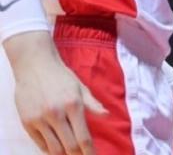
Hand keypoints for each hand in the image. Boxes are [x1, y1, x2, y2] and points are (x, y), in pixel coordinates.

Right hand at [4, 31, 105, 154]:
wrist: (35, 65)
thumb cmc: (61, 76)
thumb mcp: (80, 87)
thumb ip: (93, 103)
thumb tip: (106, 115)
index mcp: (73, 105)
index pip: (83, 137)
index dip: (89, 151)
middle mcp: (56, 114)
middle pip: (69, 146)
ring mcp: (40, 119)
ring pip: (53, 148)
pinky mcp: (27, 122)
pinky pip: (40, 143)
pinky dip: (49, 149)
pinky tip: (56, 150)